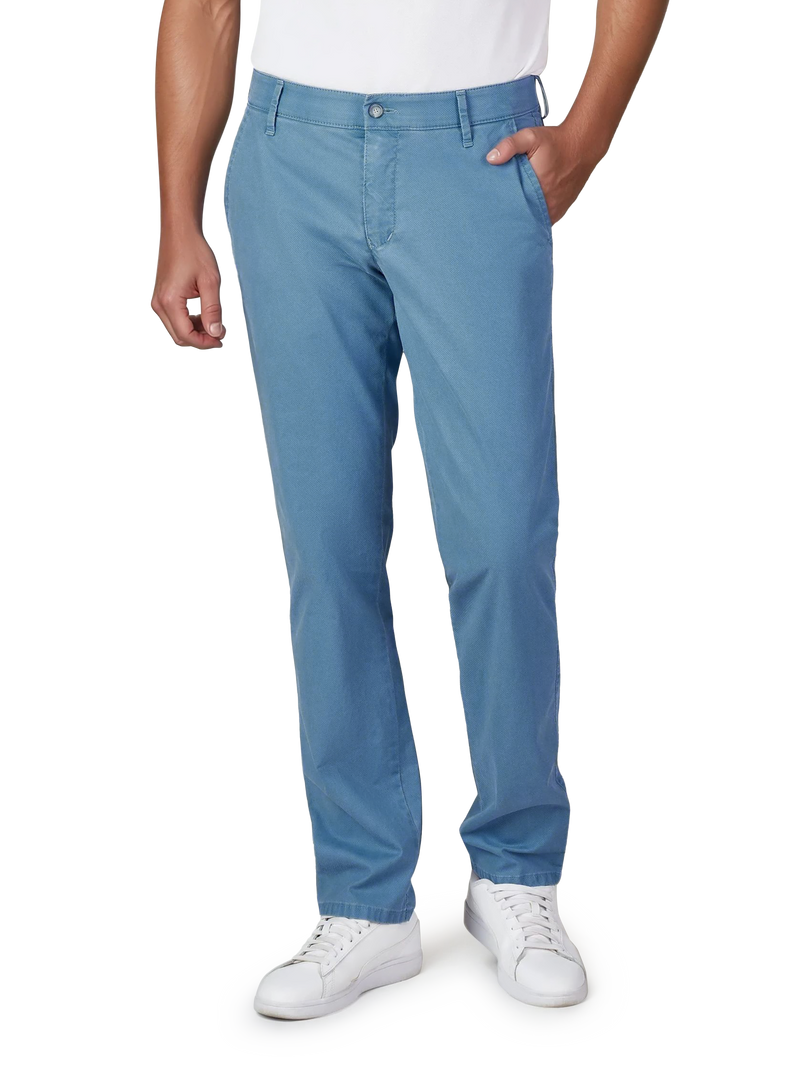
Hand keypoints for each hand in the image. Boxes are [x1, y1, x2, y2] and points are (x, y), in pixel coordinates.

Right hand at [150, 229, 228, 350]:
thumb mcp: (210, 281)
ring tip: (215, 325)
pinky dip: (189, 323)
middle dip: (201, 340)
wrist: (180, 232)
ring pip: (176, 330)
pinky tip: (204, 317)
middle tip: (221, 335)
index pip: (186, 335)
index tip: (222, 340)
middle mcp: (159, 304)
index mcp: (169, 301)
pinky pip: (174, 320)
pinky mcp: (161, 298)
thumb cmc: (194, 250)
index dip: (205, 343)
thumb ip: (213, 310)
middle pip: (179, 337)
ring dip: (196, 332)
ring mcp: (158, 301)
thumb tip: (216, 333)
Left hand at [486, 122, 605, 225]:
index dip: (501, 208)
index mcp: (536, 189)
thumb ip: (510, 145)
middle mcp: (546, 204)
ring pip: (532, 221)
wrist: (582, 146)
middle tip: (498, 209)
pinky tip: (526, 209)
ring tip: (511, 209)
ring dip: (523, 217)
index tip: (492, 204)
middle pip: (521, 217)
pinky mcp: (559, 212)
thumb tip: (491, 158)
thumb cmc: (555, 142)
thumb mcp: (530, 137)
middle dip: (510, 214)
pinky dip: (534, 217)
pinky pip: (542, 220)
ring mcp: (554, 210)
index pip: (512, 208)